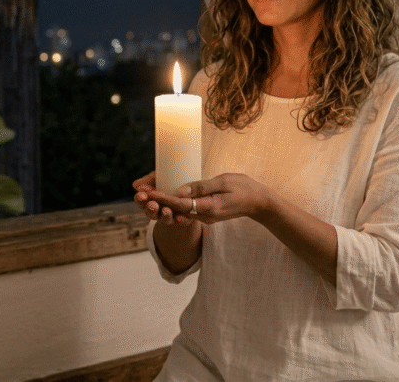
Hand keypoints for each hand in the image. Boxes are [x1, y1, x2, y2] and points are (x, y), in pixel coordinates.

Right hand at [132, 171, 195, 226]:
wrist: (193, 189)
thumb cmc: (173, 180)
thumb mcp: (162, 176)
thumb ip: (151, 178)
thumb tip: (135, 185)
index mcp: (151, 198)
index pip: (142, 201)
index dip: (140, 200)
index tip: (141, 195)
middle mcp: (159, 209)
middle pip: (151, 213)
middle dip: (150, 209)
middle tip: (152, 204)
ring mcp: (172, 215)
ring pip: (166, 219)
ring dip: (165, 216)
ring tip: (166, 211)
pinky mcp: (185, 218)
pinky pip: (182, 221)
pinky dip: (180, 220)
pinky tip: (180, 217)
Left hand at [143, 173, 271, 224]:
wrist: (259, 203)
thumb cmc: (244, 188)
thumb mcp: (224, 182)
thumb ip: (202, 187)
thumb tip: (181, 190)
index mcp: (209, 208)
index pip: (180, 204)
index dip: (162, 197)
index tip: (148, 191)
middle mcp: (204, 216)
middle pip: (175, 210)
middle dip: (156, 201)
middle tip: (139, 192)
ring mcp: (204, 216)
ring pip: (178, 211)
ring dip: (161, 203)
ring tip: (145, 193)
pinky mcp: (205, 213)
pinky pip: (185, 210)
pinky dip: (172, 203)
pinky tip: (162, 195)